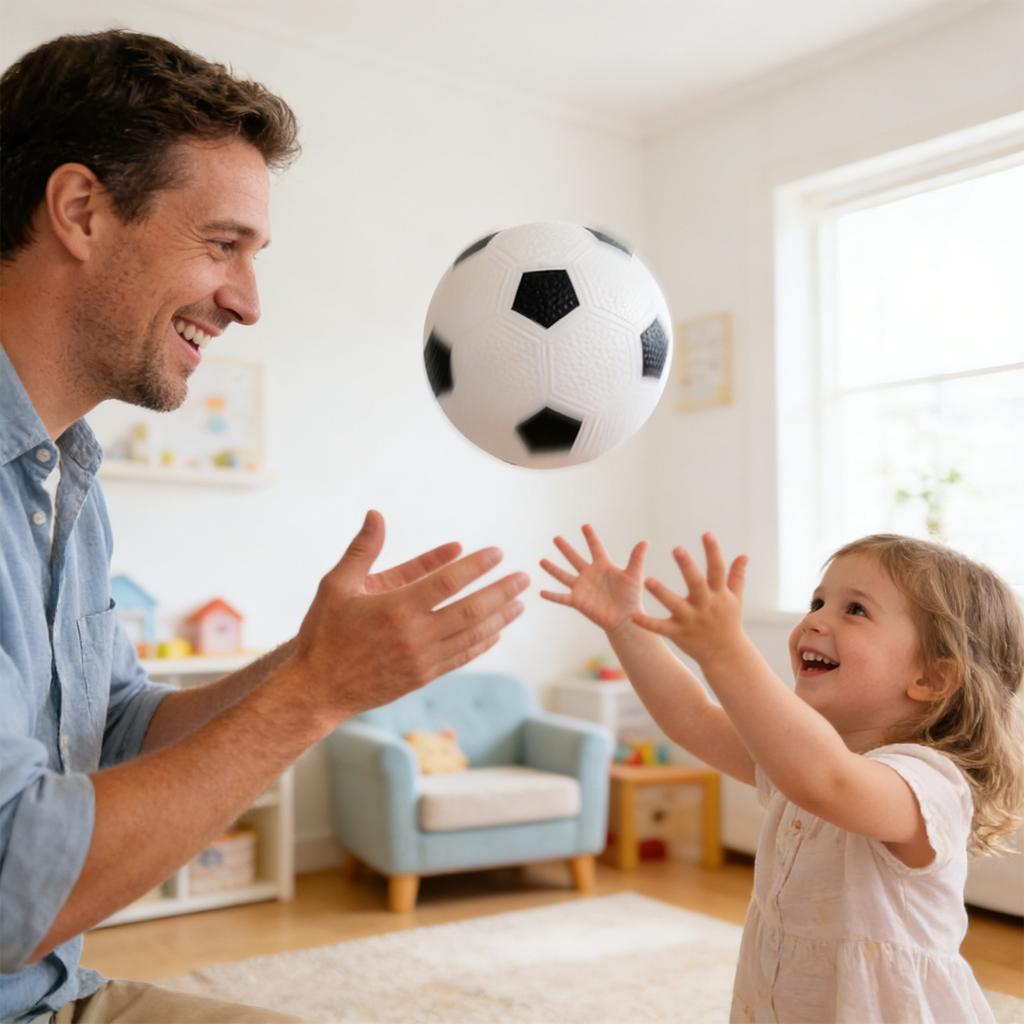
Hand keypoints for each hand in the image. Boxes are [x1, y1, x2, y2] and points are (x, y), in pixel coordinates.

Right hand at [291, 510, 528, 716]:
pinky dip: (482, 643)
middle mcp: (415, 635)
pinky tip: (496, 632)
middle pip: (471, 609)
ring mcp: (422, 659)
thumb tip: (376, 513)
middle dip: (501, 591)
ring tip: (520, 603)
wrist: (317, 689)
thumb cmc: (324, 633)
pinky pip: (461, 657)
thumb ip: (362, 549)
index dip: (476, 565)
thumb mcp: (336, 585)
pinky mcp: (423, 677)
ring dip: (500, 618)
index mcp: (396, 608)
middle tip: (524, 577)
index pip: (448, 582)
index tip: (497, 553)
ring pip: (471, 635)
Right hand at [539, 524, 646, 634]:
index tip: (585, 526)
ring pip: (563, 575)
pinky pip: (561, 597)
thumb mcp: (633, 576)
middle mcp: (590, 575)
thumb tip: (645, 541)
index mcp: (603, 566)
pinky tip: (541, 592)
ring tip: (541, 560)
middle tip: (556, 538)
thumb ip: (636, 559)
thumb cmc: (631, 598)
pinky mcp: (577, 601)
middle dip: (565, 548)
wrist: (625, 619)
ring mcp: (582, 588)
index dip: (590, 537)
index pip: (595, 548)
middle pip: (575, 558)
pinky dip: (552, 595)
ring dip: (552, 568)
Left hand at [632, 533, 747, 666]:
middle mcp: (705, 606)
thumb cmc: (728, 623)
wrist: (726, 655)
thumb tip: (744, 555)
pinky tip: (632, 615)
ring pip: (675, 605)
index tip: (706, 534)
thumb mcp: (735, 600)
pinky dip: (646, 622)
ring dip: (662, 593)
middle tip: (677, 549)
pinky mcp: (678, 634)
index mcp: (718, 595)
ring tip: (647, 579)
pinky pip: (660, 628)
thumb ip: (736, 577)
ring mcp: (691, 620)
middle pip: (696, 584)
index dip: (713, 552)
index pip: (717, 570)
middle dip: (687, 567)